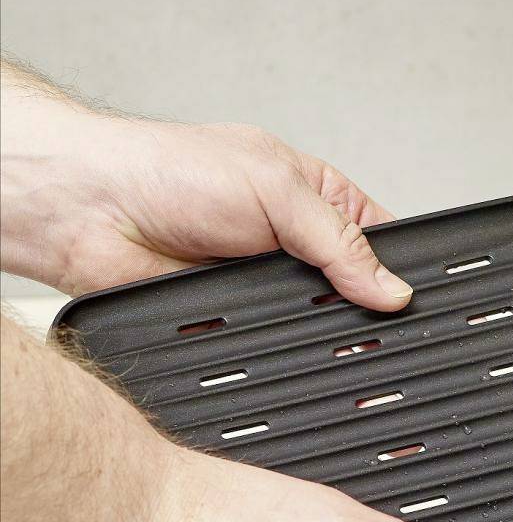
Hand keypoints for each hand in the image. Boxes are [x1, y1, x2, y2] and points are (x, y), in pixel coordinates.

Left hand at [0, 62, 410, 310]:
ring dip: (316, 330)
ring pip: (317, 327)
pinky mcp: (238, 323)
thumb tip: (393, 289)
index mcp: (317, 198)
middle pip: (355, 292)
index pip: (381, 241)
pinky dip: (278, 351)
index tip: (414, 298)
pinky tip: (281, 343)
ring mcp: (267, 287)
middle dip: (360, 308)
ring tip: (316, 327)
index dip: (399, 269)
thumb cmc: (168, 170)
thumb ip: (341, 241)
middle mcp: (295, 244)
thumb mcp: (277, 188)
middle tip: (370, 322)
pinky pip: (273, 348)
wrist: (90, 212)